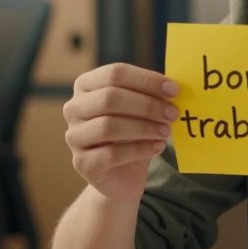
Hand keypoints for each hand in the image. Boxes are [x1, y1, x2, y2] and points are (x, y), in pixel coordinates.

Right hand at [63, 63, 178, 203]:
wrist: (122, 175)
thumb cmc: (132, 134)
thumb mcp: (141, 110)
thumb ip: (152, 95)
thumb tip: (173, 86)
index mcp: (86, 85)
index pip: (114, 73)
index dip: (146, 80)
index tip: (173, 90)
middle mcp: (74, 108)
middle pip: (109, 98)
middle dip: (147, 105)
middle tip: (172, 113)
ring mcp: (74, 136)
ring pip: (109, 126)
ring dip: (144, 127)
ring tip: (166, 131)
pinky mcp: (82, 163)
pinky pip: (112, 154)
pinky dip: (140, 149)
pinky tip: (157, 147)